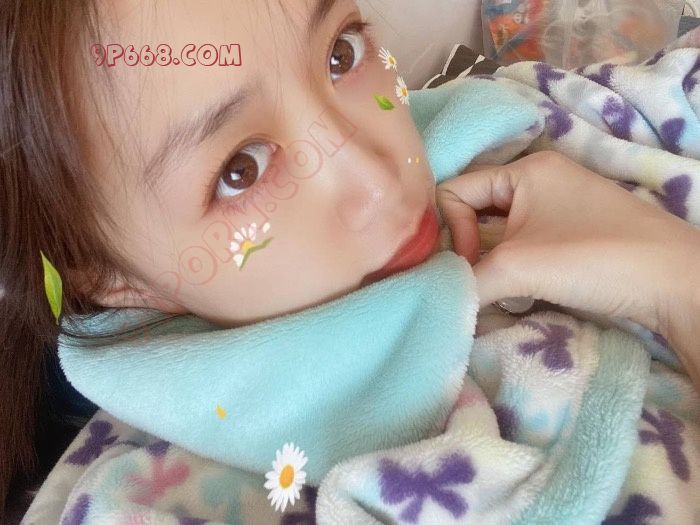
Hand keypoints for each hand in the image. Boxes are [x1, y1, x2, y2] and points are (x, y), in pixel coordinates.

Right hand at [436, 151, 699, 342]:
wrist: (676, 285)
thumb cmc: (595, 258)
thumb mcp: (518, 267)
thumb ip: (467, 279)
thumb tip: (437, 294)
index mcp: (525, 170)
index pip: (455, 191)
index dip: (450, 231)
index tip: (467, 267)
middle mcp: (538, 182)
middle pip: (474, 213)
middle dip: (466, 252)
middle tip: (469, 285)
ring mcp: (555, 211)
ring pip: (496, 236)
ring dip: (487, 267)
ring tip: (492, 294)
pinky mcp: (569, 239)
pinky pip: (520, 249)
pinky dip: (510, 273)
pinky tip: (515, 296)